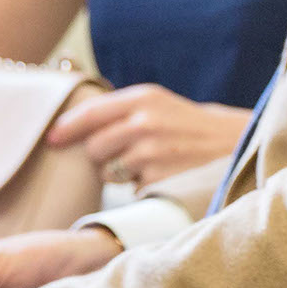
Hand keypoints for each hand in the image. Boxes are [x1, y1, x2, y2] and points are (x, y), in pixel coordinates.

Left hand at [49, 84, 250, 188]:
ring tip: (149, 164)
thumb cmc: (189, 125)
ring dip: (120, 174)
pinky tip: (162, 175)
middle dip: (102, 155)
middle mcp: (144, 122)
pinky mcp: (159, 179)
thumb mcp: (159, 104)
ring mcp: (151, 152)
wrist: (234, 144)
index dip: (66, 128)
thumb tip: (70, 126)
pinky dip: (140, 187)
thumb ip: (121, 110)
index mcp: (143, 98)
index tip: (52, 139)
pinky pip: (130, 189)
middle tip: (125, 153)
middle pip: (94, 148)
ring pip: (109, 172)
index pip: (90, 114)